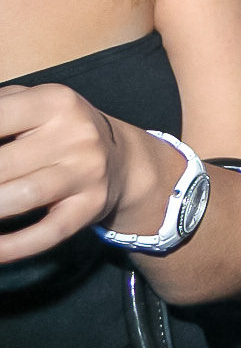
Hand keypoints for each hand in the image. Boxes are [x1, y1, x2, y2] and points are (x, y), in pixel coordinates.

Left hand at [0, 84, 133, 261]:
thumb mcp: (32, 104)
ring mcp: (87, 172)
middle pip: (2, 164)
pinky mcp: (90, 207)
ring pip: (23, 197)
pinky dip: (12, 246)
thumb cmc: (57, 129)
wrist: (122, 158)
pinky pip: (47, 233)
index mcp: (55, 102)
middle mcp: (76, 135)